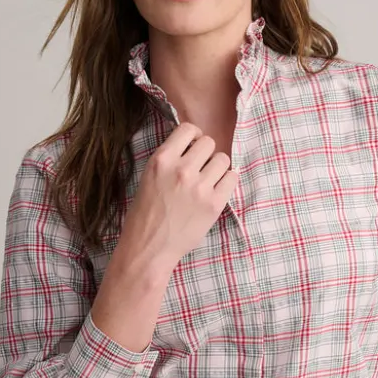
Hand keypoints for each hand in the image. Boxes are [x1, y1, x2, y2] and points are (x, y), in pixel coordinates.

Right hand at [120, 122, 238, 270]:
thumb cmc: (145, 215)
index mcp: (162, 160)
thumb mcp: (149, 177)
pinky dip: (226, 182)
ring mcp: (200, 188)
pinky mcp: (214, 204)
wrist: (149, 249)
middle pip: (209, 143)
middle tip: (199, 169)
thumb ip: (170, 159)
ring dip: (217, 168)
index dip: (193, 138)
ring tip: (207, 182)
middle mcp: (181, 170)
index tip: (192, 149)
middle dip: (205, 154)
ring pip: (223, 159)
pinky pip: (232, 178)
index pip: (189, 129)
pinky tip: (215, 191)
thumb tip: (193, 145)